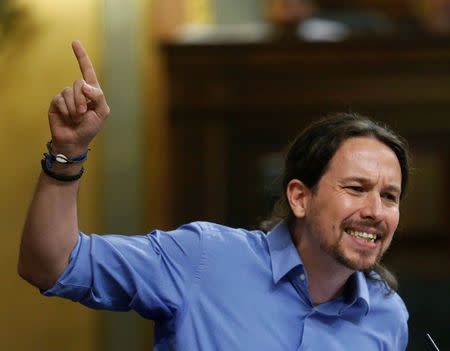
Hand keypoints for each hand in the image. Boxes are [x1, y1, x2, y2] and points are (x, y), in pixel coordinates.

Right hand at [48, 40, 109, 156]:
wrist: (75, 142)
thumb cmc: (90, 128)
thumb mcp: (102, 113)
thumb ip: (98, 96)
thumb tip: (84, 84)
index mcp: (92, 92)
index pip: (87, 71)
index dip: (81, 56)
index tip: (74, 42)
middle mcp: (79, 92)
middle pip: (79, 83)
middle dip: (82, 99)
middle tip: (83, 113)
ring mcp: (66, 96)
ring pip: (69, 92)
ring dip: (75, 108)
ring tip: (76, 118)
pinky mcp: (56, 102)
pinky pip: (60, 100)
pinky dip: (66, 110)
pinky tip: (67, 118)